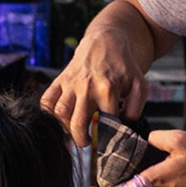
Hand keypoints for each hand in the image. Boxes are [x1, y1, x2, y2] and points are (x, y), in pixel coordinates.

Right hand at [41, 28, 149, 145]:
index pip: (106, 123)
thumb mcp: (139, 86)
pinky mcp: (59, 80)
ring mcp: (70, 83)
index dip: (108, 137)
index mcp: (107, 89)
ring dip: (65, 128)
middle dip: (82, 140)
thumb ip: (135, 110)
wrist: (105, 43)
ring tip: (73, 132)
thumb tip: (122, 127)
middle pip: (78, 123)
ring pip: (60, 113)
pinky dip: (48, 113)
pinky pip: (46, 100)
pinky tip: (58, 119)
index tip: (107, 143)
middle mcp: (86, 87)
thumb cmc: (122, 67)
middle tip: (86, 142)